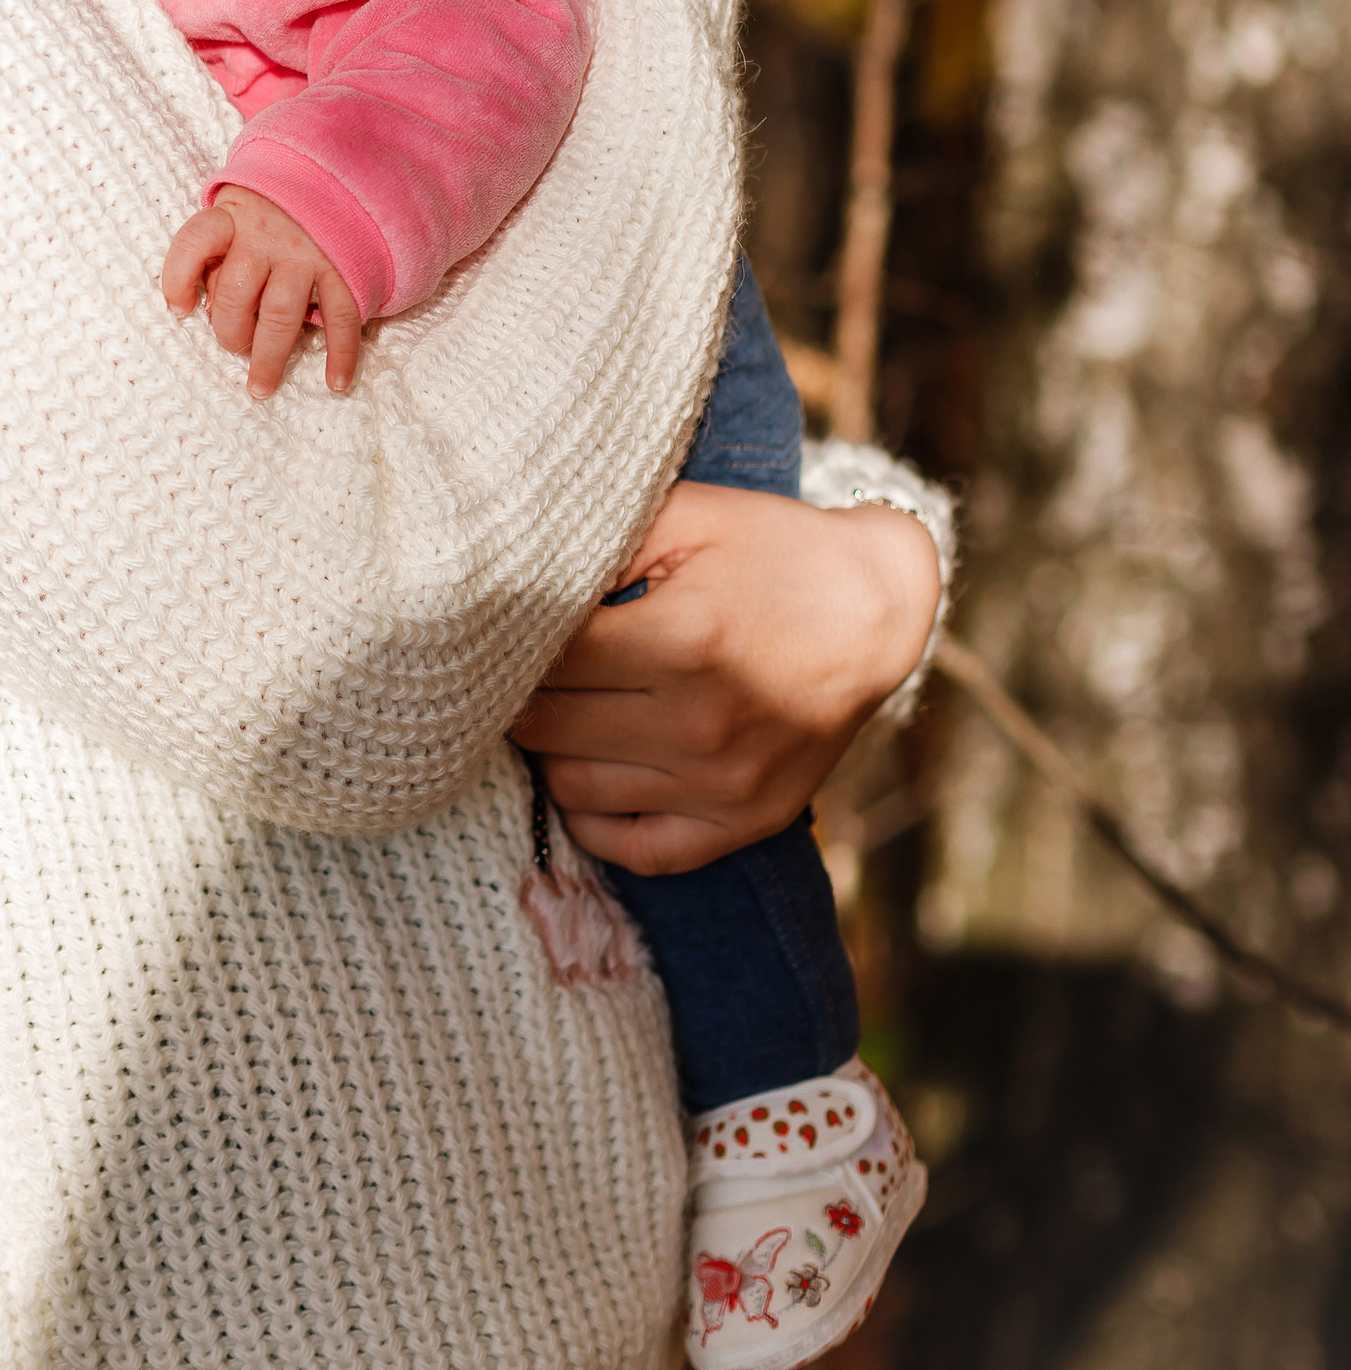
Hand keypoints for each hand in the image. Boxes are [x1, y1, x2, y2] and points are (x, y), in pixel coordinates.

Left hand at [163, 186, 363, 398]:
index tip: (179, 310)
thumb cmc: (267, 213)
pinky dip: (341, 353)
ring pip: (281, 314)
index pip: (193, 244)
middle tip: (234, 347)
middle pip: (237, 294)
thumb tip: (208, 310)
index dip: (177, 280)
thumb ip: (216, 258)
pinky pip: (342, 316)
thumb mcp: (233, 217)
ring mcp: (307, 253)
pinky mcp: (343, 269)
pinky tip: (335, 381)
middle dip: (229, 333)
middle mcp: (267, 236)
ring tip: (260, 388)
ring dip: (269, 357)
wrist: (334, 180)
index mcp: (232, 219)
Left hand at [509, 482, 940, 871]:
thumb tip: (512, 582)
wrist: (875, 606)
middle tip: (503, 670)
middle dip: (515, 694)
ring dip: (544, 753)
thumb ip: (598, 546)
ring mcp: (726, 784)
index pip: (546, 663)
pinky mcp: (747, 821)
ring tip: (545, 712)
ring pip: (575, 789)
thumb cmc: (768, 550)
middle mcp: (702, 724)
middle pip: (548, 728)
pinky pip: (639, 852)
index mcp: (683, 641)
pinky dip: (592, 822)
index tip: (494, 627)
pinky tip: (580, 776)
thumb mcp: (685, 517)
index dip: (508, 642)